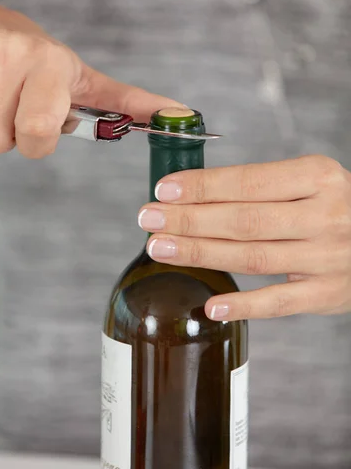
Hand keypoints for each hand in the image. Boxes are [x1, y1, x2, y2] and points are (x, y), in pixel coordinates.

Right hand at [0, 0, 180, 157]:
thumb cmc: (35, 58)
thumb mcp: (82, 77)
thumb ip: (126, 102)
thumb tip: (180, 114)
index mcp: (52, 63)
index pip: (38, 134)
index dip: (36, 141)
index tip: (37, 119)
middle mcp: (11, 52)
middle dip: (3, 134)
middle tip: (10, 105)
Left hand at [138, 155, 350, 319]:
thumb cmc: (335, 204)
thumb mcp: (310, 179)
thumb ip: (263, 186)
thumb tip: (194, 194)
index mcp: (317, 176)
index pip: (248, 181)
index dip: (203, 187)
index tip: (165, 189)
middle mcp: (324, 215)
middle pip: (244, 220)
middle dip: (189, 220)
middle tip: (149, 219)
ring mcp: (327, 257)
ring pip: (253, 257)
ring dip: (201, 254)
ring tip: (160, 248)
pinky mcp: (327, 294)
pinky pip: (279, 303)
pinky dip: (244, 305)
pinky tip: (211, 304)